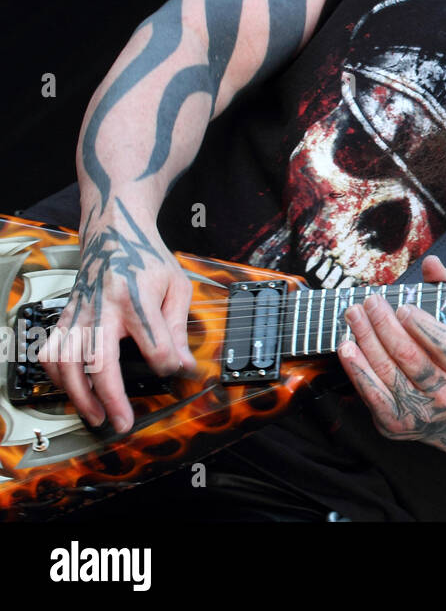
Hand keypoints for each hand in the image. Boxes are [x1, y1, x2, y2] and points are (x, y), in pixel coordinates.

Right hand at [39, 198, 196, 433]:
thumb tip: (182, 366)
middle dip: (108, 397)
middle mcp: (102, 306)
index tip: (174, 371)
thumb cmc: (149, 260)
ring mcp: (78, 311)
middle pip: (98, 359)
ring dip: (78, 395)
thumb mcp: (176, 286)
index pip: (153, 342)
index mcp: (137, 296)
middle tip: (120, 423)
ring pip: (67, 361)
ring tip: (96, 416)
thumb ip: (177, 328)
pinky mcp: (64, 316)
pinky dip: (57, 377)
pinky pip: (51, 352)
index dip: (166, 364)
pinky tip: (72, 391)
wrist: (114, 233)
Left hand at [339, 255, 445, 442]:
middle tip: (371, 301)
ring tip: (353, 314)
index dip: (424, 327)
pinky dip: (357, 369)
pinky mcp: (394, 423)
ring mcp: (418, 413)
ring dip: (366, 339)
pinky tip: (346, 347)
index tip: (404, 307)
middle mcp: (444, 395)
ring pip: (387, 372)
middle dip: (385, 326)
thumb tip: (430, 263)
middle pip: (410, 357)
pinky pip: (371, 394)